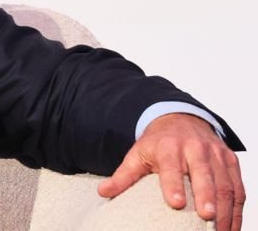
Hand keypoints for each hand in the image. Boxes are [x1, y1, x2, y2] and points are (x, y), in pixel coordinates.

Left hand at [98, 113, 244, 230]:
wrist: (181, 120)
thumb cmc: (158, 144)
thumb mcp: (137, 154)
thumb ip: (123, 175)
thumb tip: (103, 192)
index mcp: (169, 146)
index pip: (172, 166)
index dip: (173, 184)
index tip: (175, 203)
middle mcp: (195, 148)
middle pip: (204, 173)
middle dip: (207, 195)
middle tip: (207, 216)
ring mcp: (216, 154)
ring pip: (225, 183)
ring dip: (226, 209)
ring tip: (221, 230)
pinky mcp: (230, 161)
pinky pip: (238, 187)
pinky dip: (238, 209)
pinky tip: (232, 227)